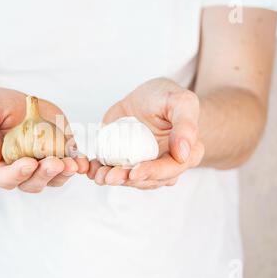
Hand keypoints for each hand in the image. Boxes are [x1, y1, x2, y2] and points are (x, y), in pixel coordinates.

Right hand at [0, 87, 88, 191]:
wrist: (17, 101)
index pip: (5, 177)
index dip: (17, 174)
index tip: (29, 163)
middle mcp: (20, 170)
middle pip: (32, 183)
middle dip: (45, 175)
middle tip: (56, 163)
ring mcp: (41, 164)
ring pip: (53, 179)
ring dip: (64, 174)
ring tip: (72, 164)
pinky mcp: (59, 155)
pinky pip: (69, 166)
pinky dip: (78, 165)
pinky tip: (83, 162)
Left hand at [88, 78, 204, 189]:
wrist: (145, 98)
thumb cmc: (167, 98)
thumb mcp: (182, 101)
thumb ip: (186, 124)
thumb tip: (183, 153)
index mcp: (185, 155)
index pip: (170, 169)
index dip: (152, 172)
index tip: (135, 172)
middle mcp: (164, 166)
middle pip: (146, 179)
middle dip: (126, 179)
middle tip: (110, 176)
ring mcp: (142, 166)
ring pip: (127, 179)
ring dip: (111, 179)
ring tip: (98, 174)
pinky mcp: (123, 162)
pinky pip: (111, 170)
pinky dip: (98, 171)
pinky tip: (89, 168)